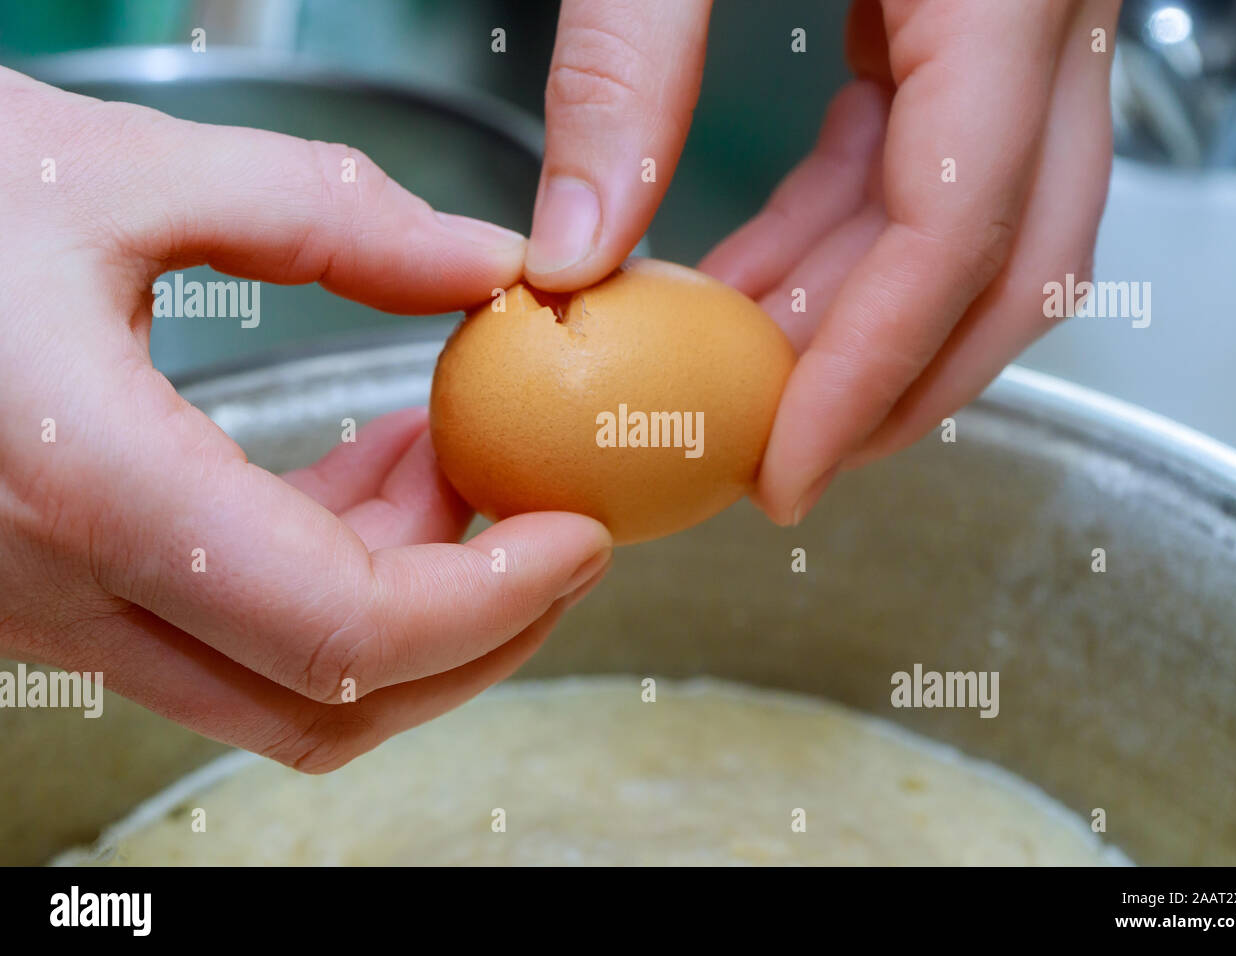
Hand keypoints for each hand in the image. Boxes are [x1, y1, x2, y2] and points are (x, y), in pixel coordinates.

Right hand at [0, 69, 611, 771]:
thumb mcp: (120, 172)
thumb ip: (325, 215)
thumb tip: (479, 259)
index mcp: (91, 490)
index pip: (347, 632)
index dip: (494, 601)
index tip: (578, 536)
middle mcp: (66, 592)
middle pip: (331, 701)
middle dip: (477, 630)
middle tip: (551, 528)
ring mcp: (54, 614)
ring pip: (280, 688)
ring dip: (405, 598)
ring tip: (458, 462)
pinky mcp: (57, 596)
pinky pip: (225, 636)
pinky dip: (327, 576)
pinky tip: (373, 471)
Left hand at [526, 0, 1119, 522]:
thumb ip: (627, 67)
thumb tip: (574, 256)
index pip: (960, 231)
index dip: (870, 373)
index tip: (785, 473)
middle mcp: (1044, 11)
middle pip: (1013, 261)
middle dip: (899, 385)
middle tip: (784, 469)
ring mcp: (1018, 19)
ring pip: (980, 230)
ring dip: (861, 327)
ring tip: (741, 393)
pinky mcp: (963, 18)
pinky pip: (925, 169)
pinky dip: (841, 249)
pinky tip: (750, 293)